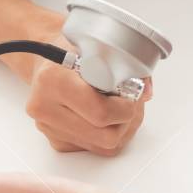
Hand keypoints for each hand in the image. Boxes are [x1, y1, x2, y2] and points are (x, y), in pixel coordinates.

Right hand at [25, 30, 151, 155]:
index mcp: (55, 80)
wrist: (46, 60)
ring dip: (121, 130)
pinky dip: (108, 135)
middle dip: (128, 121)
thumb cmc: (74, 50)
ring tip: (126, 109)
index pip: (100, 111)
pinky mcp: (55, 140)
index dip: (126, 108)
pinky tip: (111, 116)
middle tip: (135, 105)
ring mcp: (48, 127)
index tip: (135, 97)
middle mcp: (46, 108)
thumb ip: (125, 65)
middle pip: (103, 136)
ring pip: (101, 146)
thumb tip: (147, 92)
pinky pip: (93, 148)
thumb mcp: (98, 44)